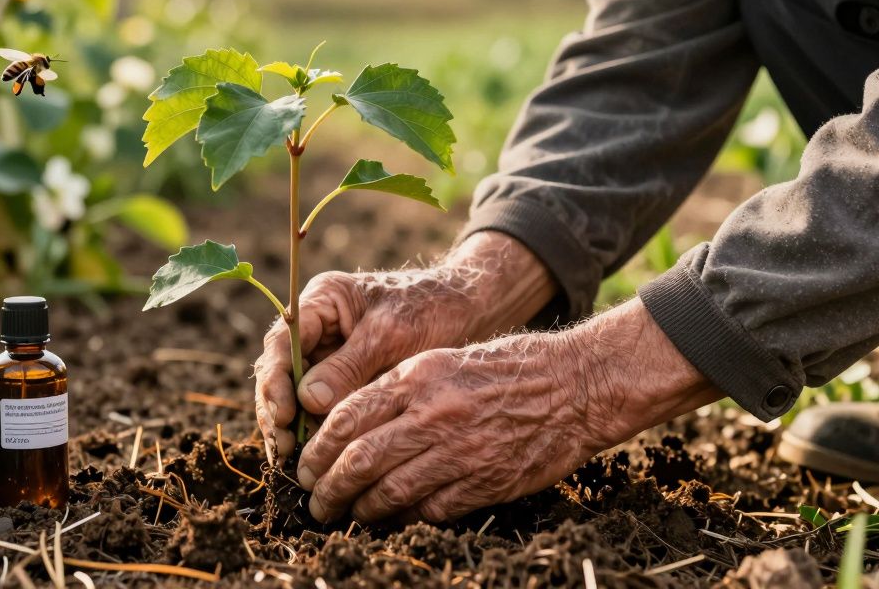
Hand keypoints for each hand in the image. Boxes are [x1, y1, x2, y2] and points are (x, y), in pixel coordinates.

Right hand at [254, 232, 555, 461]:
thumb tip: (308, 402)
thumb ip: (349, 365)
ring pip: (292, 395)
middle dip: (277, 411)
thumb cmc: (429, 309)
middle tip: (285, 449)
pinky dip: (311, 431)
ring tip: (292, 461)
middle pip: (279, 372)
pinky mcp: (340, 380)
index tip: (286, 414)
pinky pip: (315, 408)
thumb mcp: (391, 333)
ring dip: (288, 427)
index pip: (281, 341)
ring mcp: (325, 355)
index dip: (277, 379)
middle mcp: (314, 329)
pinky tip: (311, 458)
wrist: (464, 310)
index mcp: (320, 302)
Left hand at [296, 298, 720, 522]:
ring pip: (388, 492)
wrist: (573, 386)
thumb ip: (397, 389)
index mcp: (417, 377)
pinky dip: (403, 518)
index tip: (305, 464)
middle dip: (327, 487)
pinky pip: (428, 510)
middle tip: (315, 500)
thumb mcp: (443, 360)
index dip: (317, 449)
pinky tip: (390, 519)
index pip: (346, 418)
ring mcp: (458, 452)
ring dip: (359, 509)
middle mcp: (432, 414)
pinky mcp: (483, 483)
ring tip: (345, 515)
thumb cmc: (506, 367)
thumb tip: (347, 424)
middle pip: (358, 461)